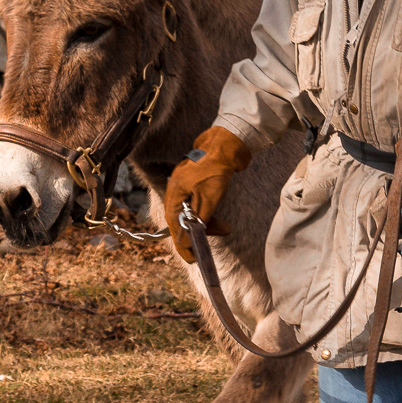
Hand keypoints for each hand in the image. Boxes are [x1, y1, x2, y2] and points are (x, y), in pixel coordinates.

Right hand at [164, 125, 251, 261]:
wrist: (228, 143)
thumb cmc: (215, 170)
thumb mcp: (207, 200)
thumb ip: (196, 221)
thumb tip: (187, 242)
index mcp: (174, 193)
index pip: (174, 226)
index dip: (183, 244)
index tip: (192, 258)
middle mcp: (177, 189)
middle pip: (183, 219)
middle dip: (198, 233)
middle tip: (214, 241)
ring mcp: (187, 185)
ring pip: (193, 212)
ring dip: (208, 223)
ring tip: (226, 228)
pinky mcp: (198, 182)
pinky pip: (199, 203)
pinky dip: (209, 212)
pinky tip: (221, 218)